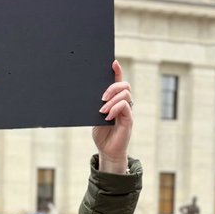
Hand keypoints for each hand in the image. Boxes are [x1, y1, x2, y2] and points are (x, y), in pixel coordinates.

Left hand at [93, 59, 132, 174]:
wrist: (107, 151)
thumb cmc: (102, 134)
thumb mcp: (94, 117)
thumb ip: (95, 106)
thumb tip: (86, 93)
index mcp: (115, 101)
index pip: (118, 82)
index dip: (117, 71)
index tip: (113, 62)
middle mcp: (123, 104)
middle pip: (124, 85)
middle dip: (112, 87)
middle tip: (101, 97)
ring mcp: (127, 111)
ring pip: (125, 94)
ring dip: (112, 100)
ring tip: (102, 110)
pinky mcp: (129, 120)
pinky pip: (126, 107)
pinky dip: (116, 109)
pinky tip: (107, 116)